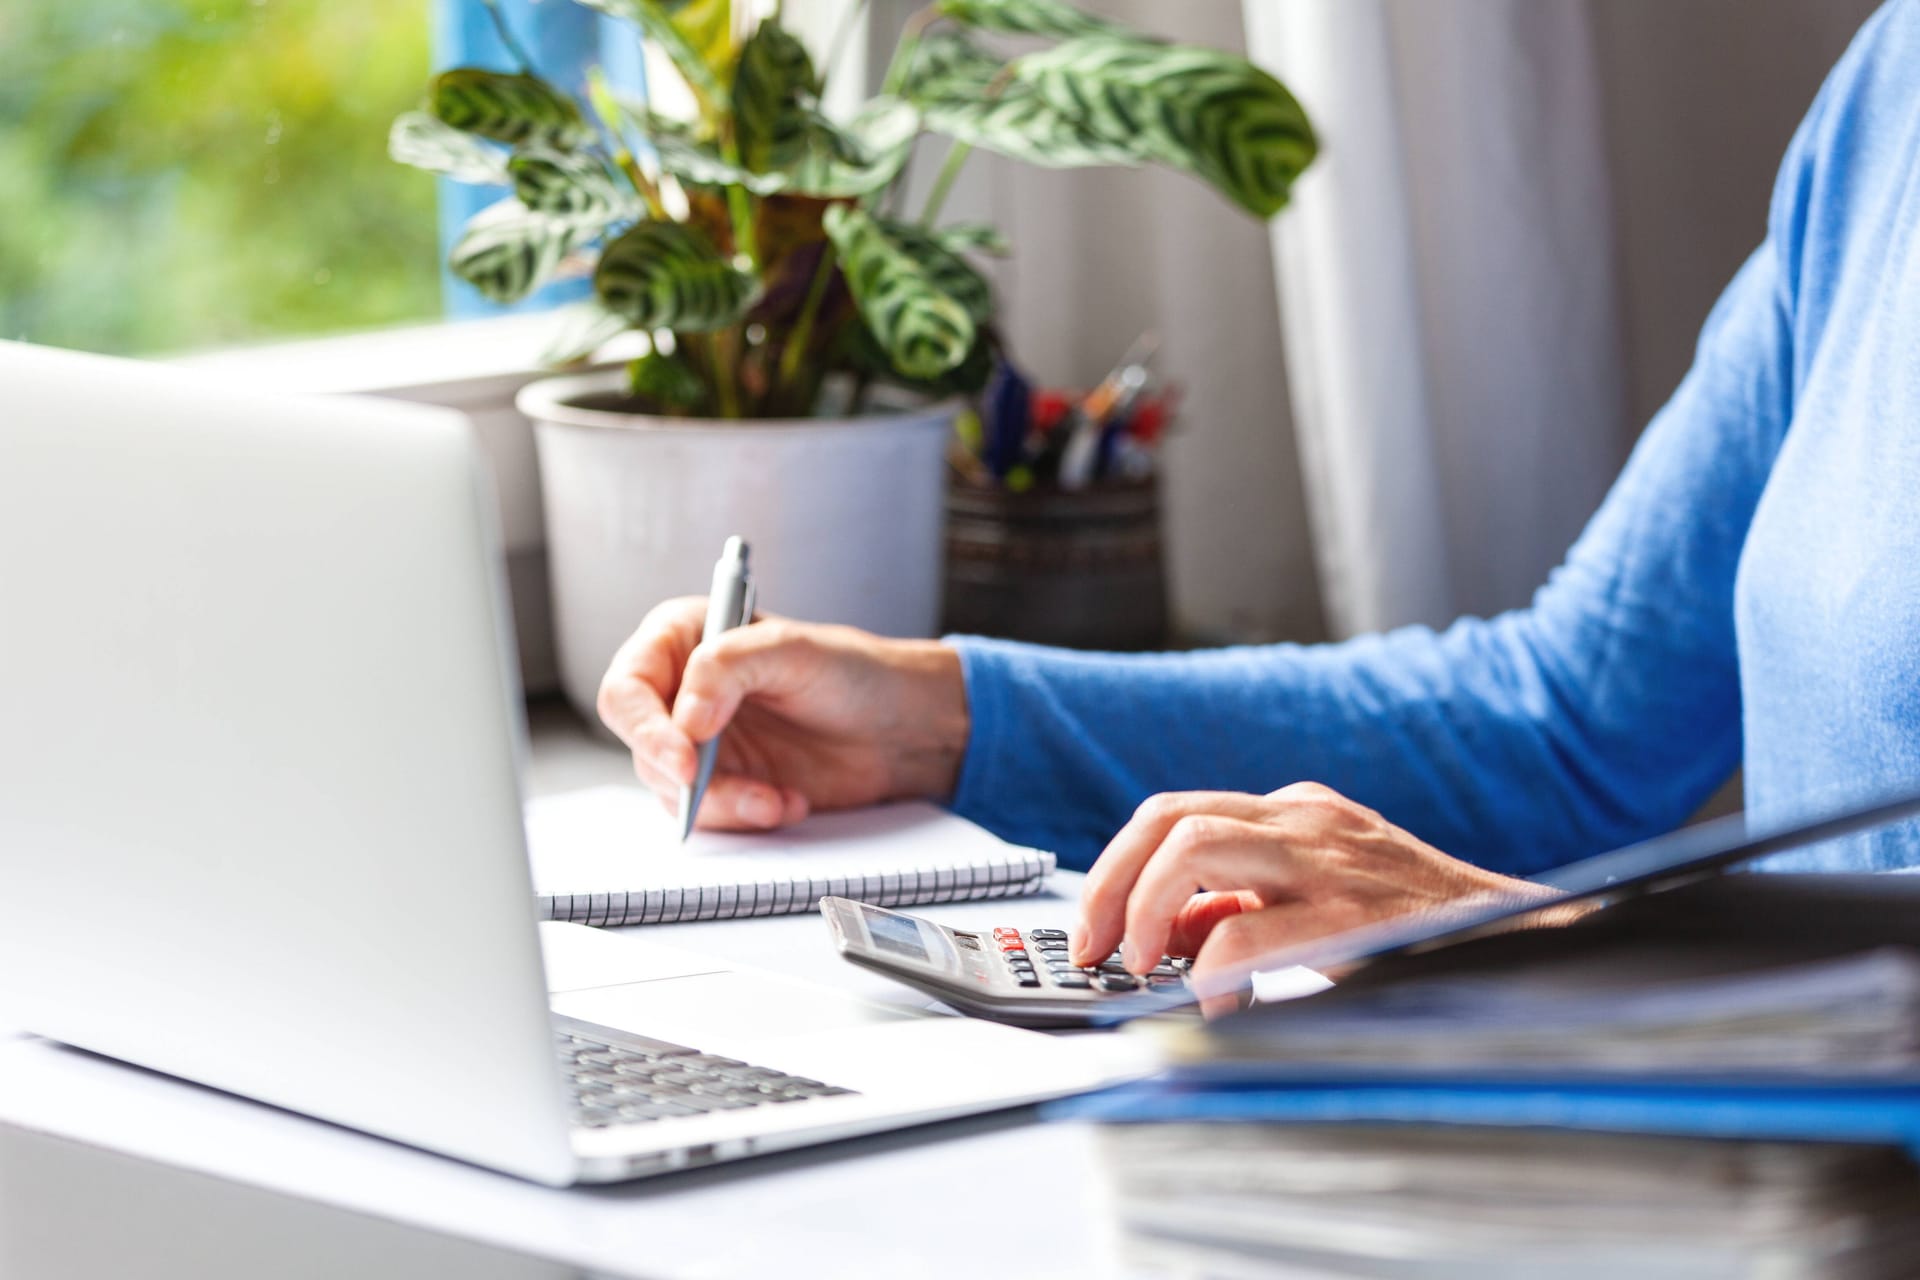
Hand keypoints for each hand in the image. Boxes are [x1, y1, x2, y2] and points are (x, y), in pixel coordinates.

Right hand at [597, 599, 970, 830]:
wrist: (898, 727)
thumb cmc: (850, 672)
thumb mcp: (794, 650)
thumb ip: (729, 666)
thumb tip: (685, 718)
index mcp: (682, 640)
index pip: (629, 687)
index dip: (645, 726)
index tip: (684, 758)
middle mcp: (681, 693)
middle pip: (641, 745)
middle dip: (682, 776)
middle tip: (724, 790)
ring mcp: (701, 743)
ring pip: (671, 790)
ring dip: (722, 803)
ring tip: (776, 798)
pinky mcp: (725, 785)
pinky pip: (711, 815)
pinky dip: (746, 817)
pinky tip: (788, 803)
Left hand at [1069, 782, 1552, 1013]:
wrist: (1522, 940)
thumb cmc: (1418, 926)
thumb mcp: (1320, 899)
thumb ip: (1243, 906)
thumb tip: (1159, 935)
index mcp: (1292, 812)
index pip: (1173, 814)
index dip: (1116, 869)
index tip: (1092, 927)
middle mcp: (1303, 820)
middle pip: (1168, 816)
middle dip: (1108, 883)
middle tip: (1093, 949)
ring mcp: (1328, 860)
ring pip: (1194, 845)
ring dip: (1143, 910)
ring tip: (1140, 967)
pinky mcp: (1351, 915)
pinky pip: (1248, 927)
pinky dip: (1208, 968)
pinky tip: (1214, 1001)